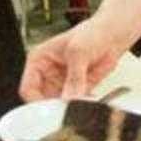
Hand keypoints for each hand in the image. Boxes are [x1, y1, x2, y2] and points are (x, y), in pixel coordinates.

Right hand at [20, 0, 140, 99]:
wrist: (112, 35)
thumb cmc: (92, 32)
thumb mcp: (79, 51)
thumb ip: (74, 77)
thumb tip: (70, 97)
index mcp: (39, 60)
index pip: (28, 88)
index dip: (36, 101)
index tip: (51, 108)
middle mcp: (48, 73)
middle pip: (41, 100)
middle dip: (54, 107)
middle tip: (66, 108)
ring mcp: (62, 82)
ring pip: (58, 105)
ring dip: (68, 107)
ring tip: (80, 100)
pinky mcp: (76, 89)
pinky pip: (74, 104)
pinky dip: (80, 105)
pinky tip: (88, 99)